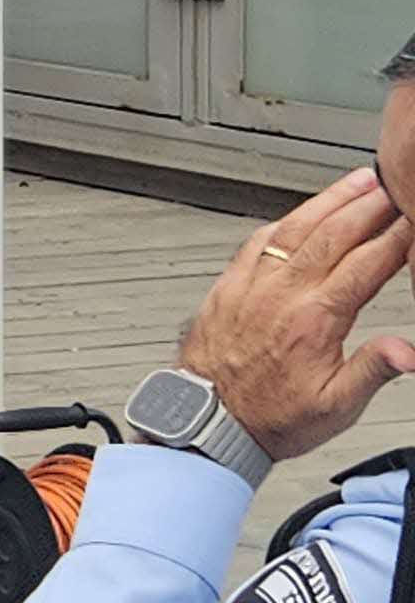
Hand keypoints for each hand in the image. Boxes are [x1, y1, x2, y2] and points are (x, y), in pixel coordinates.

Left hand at [177, 165, 414, 459]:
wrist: (208, 421)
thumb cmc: (270, 416)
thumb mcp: (335, 407)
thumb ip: (372, 371)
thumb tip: (407, 351)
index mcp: (314, 321)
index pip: (366, 266)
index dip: (396, 237)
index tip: (414, 217)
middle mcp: (281, 295)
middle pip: (334, 235)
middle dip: (369, 205)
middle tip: (394, 183)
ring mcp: (253, 286)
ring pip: (296, 229)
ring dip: (330, 201)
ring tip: (358, 181)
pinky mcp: (230, 285)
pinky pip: (258, 241)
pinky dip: (286, 219)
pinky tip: (304, 209)